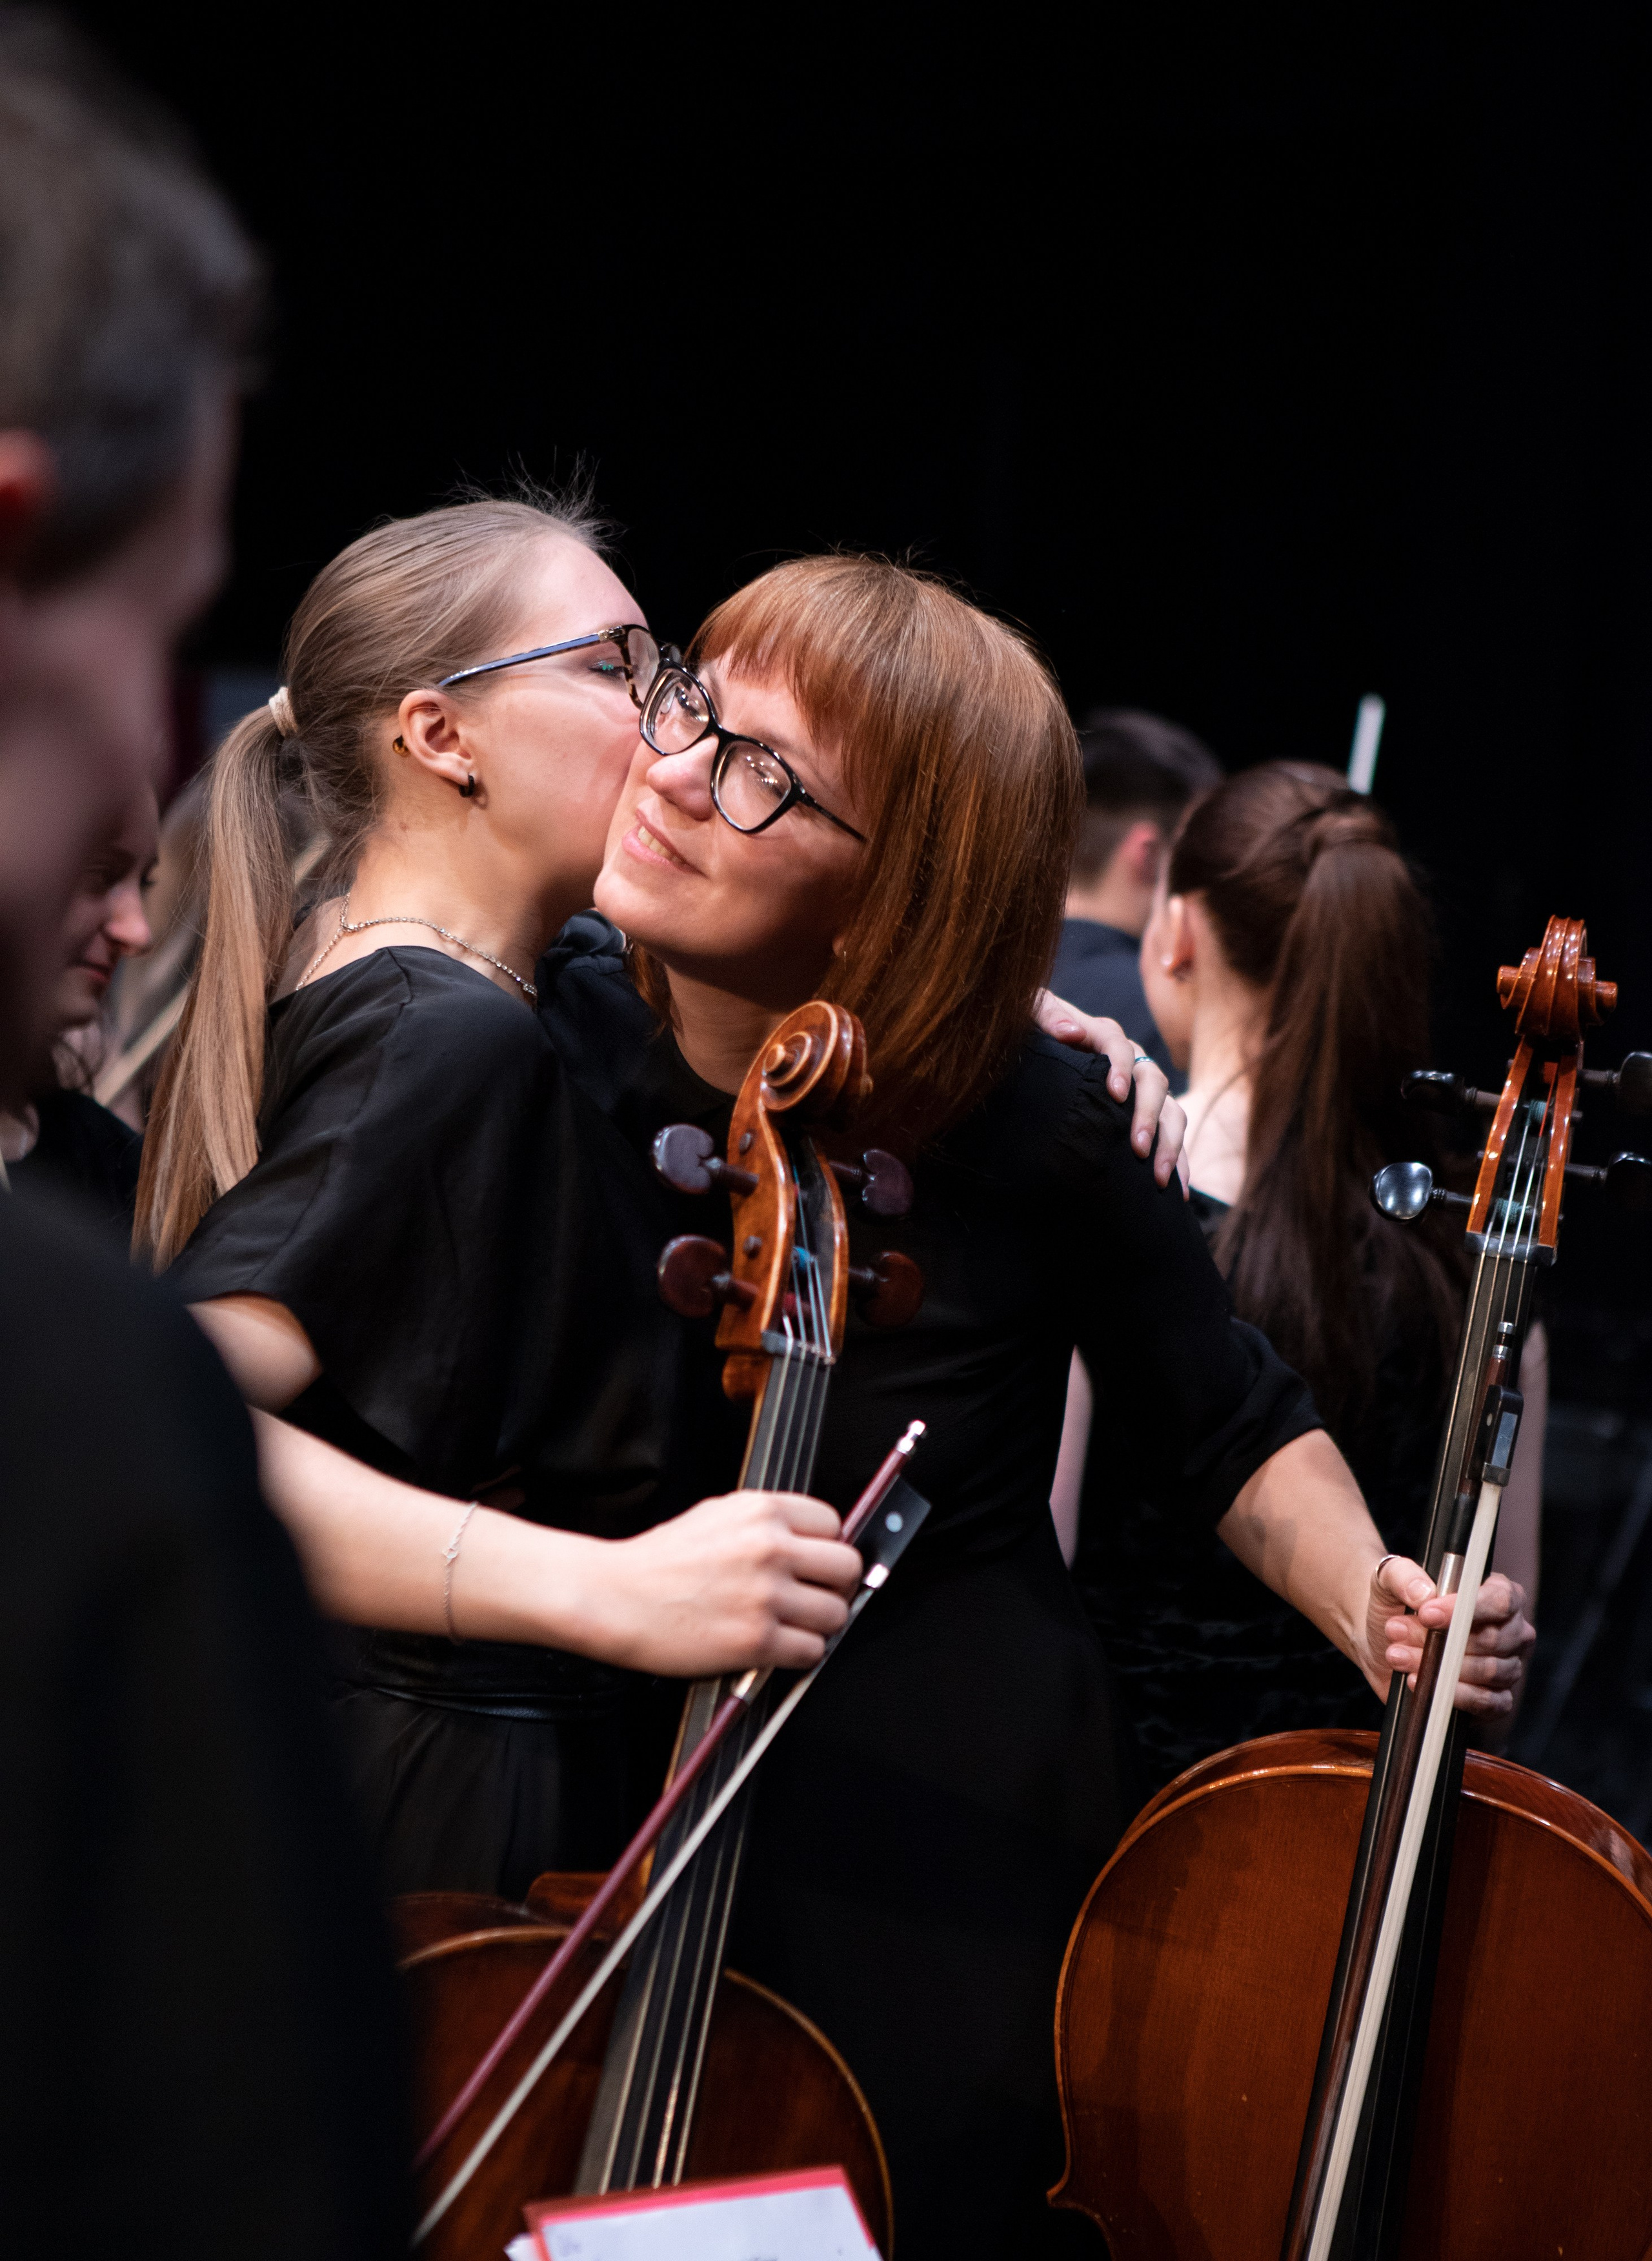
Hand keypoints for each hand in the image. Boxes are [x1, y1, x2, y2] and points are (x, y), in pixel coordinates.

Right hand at [598, 1490, 861, 1676]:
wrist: (614, 1597)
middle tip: (815, 1595)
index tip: (817, 1563)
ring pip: (835, 1613)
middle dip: (834, 1585)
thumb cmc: (657, 1561)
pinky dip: (800, 1654)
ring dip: (819, 1624)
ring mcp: (765, 1595)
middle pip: (846, 1567)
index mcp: (761, 1511)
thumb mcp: (716, 1515)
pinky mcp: (756, 1640)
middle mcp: (769, 1548)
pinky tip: (777, 1646)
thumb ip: (765, 1523)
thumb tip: (810, 1539)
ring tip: (792, 1625)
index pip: (833, 1523)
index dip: (826, 1547)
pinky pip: (812, 1651)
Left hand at [1034, 989, 1186, 1188]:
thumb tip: (1069, 1032)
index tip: (1115, 1094)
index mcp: (1103, 1036)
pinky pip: (1173, 1136)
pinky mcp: (1150, 1115)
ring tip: (1160, 1178)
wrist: (1045, 1057)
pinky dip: (1179, 1162)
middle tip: (1138, 1148)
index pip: (1118, 1045)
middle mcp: (1132, 1060)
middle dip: (1148, 1116)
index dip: (1120, 1067)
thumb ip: (1048, 1015)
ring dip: (1170, 1145)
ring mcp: (1144, 1089)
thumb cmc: (1036, 1037)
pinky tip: (1177, 1191)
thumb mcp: (1032, 1014)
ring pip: (1171, 1112)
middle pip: (1153, 1081)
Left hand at [1360, 1554, 1534, 1717]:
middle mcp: (1511, 1630)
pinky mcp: (1495, 1700)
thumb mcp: (1389, 1578)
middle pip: (1494, 1639)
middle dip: (1442, 1640)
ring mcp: (1507, 1667)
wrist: (1381, 1641)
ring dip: (1438, 1666)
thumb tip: (1423, 1594)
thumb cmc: (1397, 1604)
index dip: (1466, 1609)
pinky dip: (1453, 1695)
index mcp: (1499, 1594)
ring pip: (1487, 1671)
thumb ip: (1402, 1575)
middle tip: (1398, 1632)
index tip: (1427, 1614)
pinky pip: (1489, 1703)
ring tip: (1397, 1654)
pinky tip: (1420, 1682)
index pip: (1500, 1600)